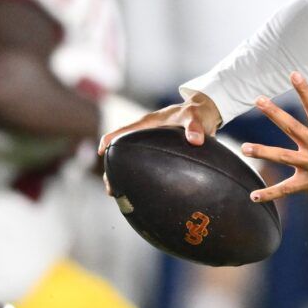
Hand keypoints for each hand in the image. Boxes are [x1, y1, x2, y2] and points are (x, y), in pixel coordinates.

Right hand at [99, 95, 222, 193]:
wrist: (205, 115)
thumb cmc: (197, 112)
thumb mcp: (195, 116)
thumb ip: (195, 126)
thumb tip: (196, 140)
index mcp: (149, 123)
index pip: (124, 131)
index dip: (110, 140)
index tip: (102, 152)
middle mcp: (146, 134)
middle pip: (122, 150)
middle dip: (112, 167)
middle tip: (111, 188)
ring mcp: (151, 144)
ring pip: (131, 161)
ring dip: (124, 176)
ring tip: (118, 195)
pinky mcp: (159, 153)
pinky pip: (145, 166)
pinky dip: (140, 178)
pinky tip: (141, 195)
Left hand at [240, 73, 307, 212]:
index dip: (304, 89)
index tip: (293, 74)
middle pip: (291, 126)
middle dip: (274, 113)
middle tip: (258, 100)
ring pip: (282, 156)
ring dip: (262, 151)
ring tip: (244, 147)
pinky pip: (286, 189)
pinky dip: (270, 193)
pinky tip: (254, 196)